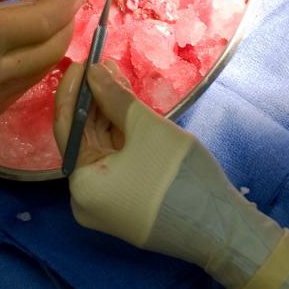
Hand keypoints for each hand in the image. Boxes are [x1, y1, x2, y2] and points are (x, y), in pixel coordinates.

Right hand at [0, 0, 85, 115]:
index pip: (44, 20)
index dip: (69, 2)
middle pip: (54, 46)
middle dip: (66, 20)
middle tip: (60, 1)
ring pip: (49, 65)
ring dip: (55, 38)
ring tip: (42, 19)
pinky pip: (34, 79)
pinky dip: (39, 57)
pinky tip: (24, 44)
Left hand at [52, 61, 288, 288]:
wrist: (221, 227)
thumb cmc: (178, 176)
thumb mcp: (146, 128)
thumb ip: (115, 98)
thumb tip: (92, 71)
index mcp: (81, 186)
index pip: (67, 128)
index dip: (73, 92)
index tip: (80, 61)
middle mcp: (85, 200)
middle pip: (85, 139)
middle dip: (95, 101)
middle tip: (103, 65)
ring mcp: (107, 205)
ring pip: (103, 149)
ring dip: (109, 115)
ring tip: (117, 77)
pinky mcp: (127, 204)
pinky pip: (116, 163)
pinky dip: (122, 136)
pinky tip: (128, 108)